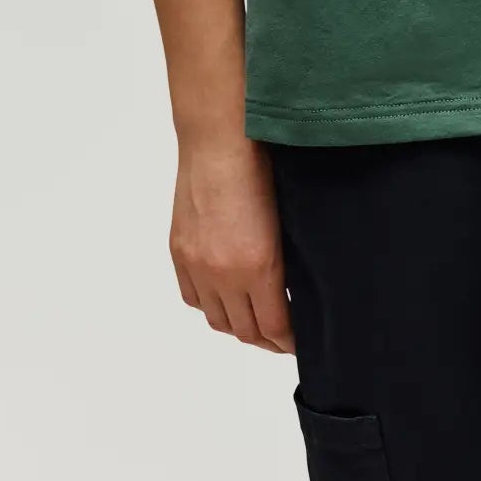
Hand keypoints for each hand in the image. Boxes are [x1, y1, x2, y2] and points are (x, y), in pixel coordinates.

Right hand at [169, 137, 295, 352]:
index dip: (289, 342)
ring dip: (237, 326)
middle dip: (267, 341)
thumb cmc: (262, 166)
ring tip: (255, 322)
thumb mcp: (286, 219)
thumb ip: (285, 262)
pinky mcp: (179, 252)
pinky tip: (224, 299)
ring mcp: (197, 264)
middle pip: (245, 331)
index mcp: (259, 266)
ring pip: (217, 320)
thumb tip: (292, 290)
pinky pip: (193, 298)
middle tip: (283, 338)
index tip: (301, 342)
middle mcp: (224, 273)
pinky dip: (209, 305)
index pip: (274, 327)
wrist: (219, 139)